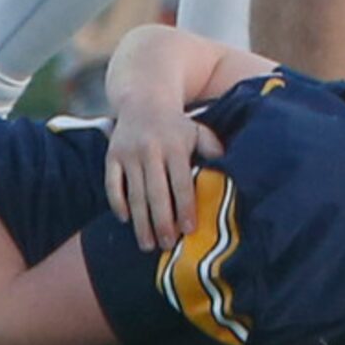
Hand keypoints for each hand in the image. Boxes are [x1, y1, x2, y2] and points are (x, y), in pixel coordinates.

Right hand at [105, 101, 221, 251]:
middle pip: (156, 193)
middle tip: (168, 245)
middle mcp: (151, 149)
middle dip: (162, 222)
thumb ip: (212, 150)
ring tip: (148, 244)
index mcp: (176, 144)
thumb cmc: (176, 126)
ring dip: (141, 222)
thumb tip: (231, 175)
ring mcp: (129, 153)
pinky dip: (118, 204)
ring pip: (134, 194)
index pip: (181, 182)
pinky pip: (112, 184)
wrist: (144, 99)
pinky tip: (126, 220)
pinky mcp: (112, 155)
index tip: (189, 230)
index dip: (185, 207)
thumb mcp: (197, 131)